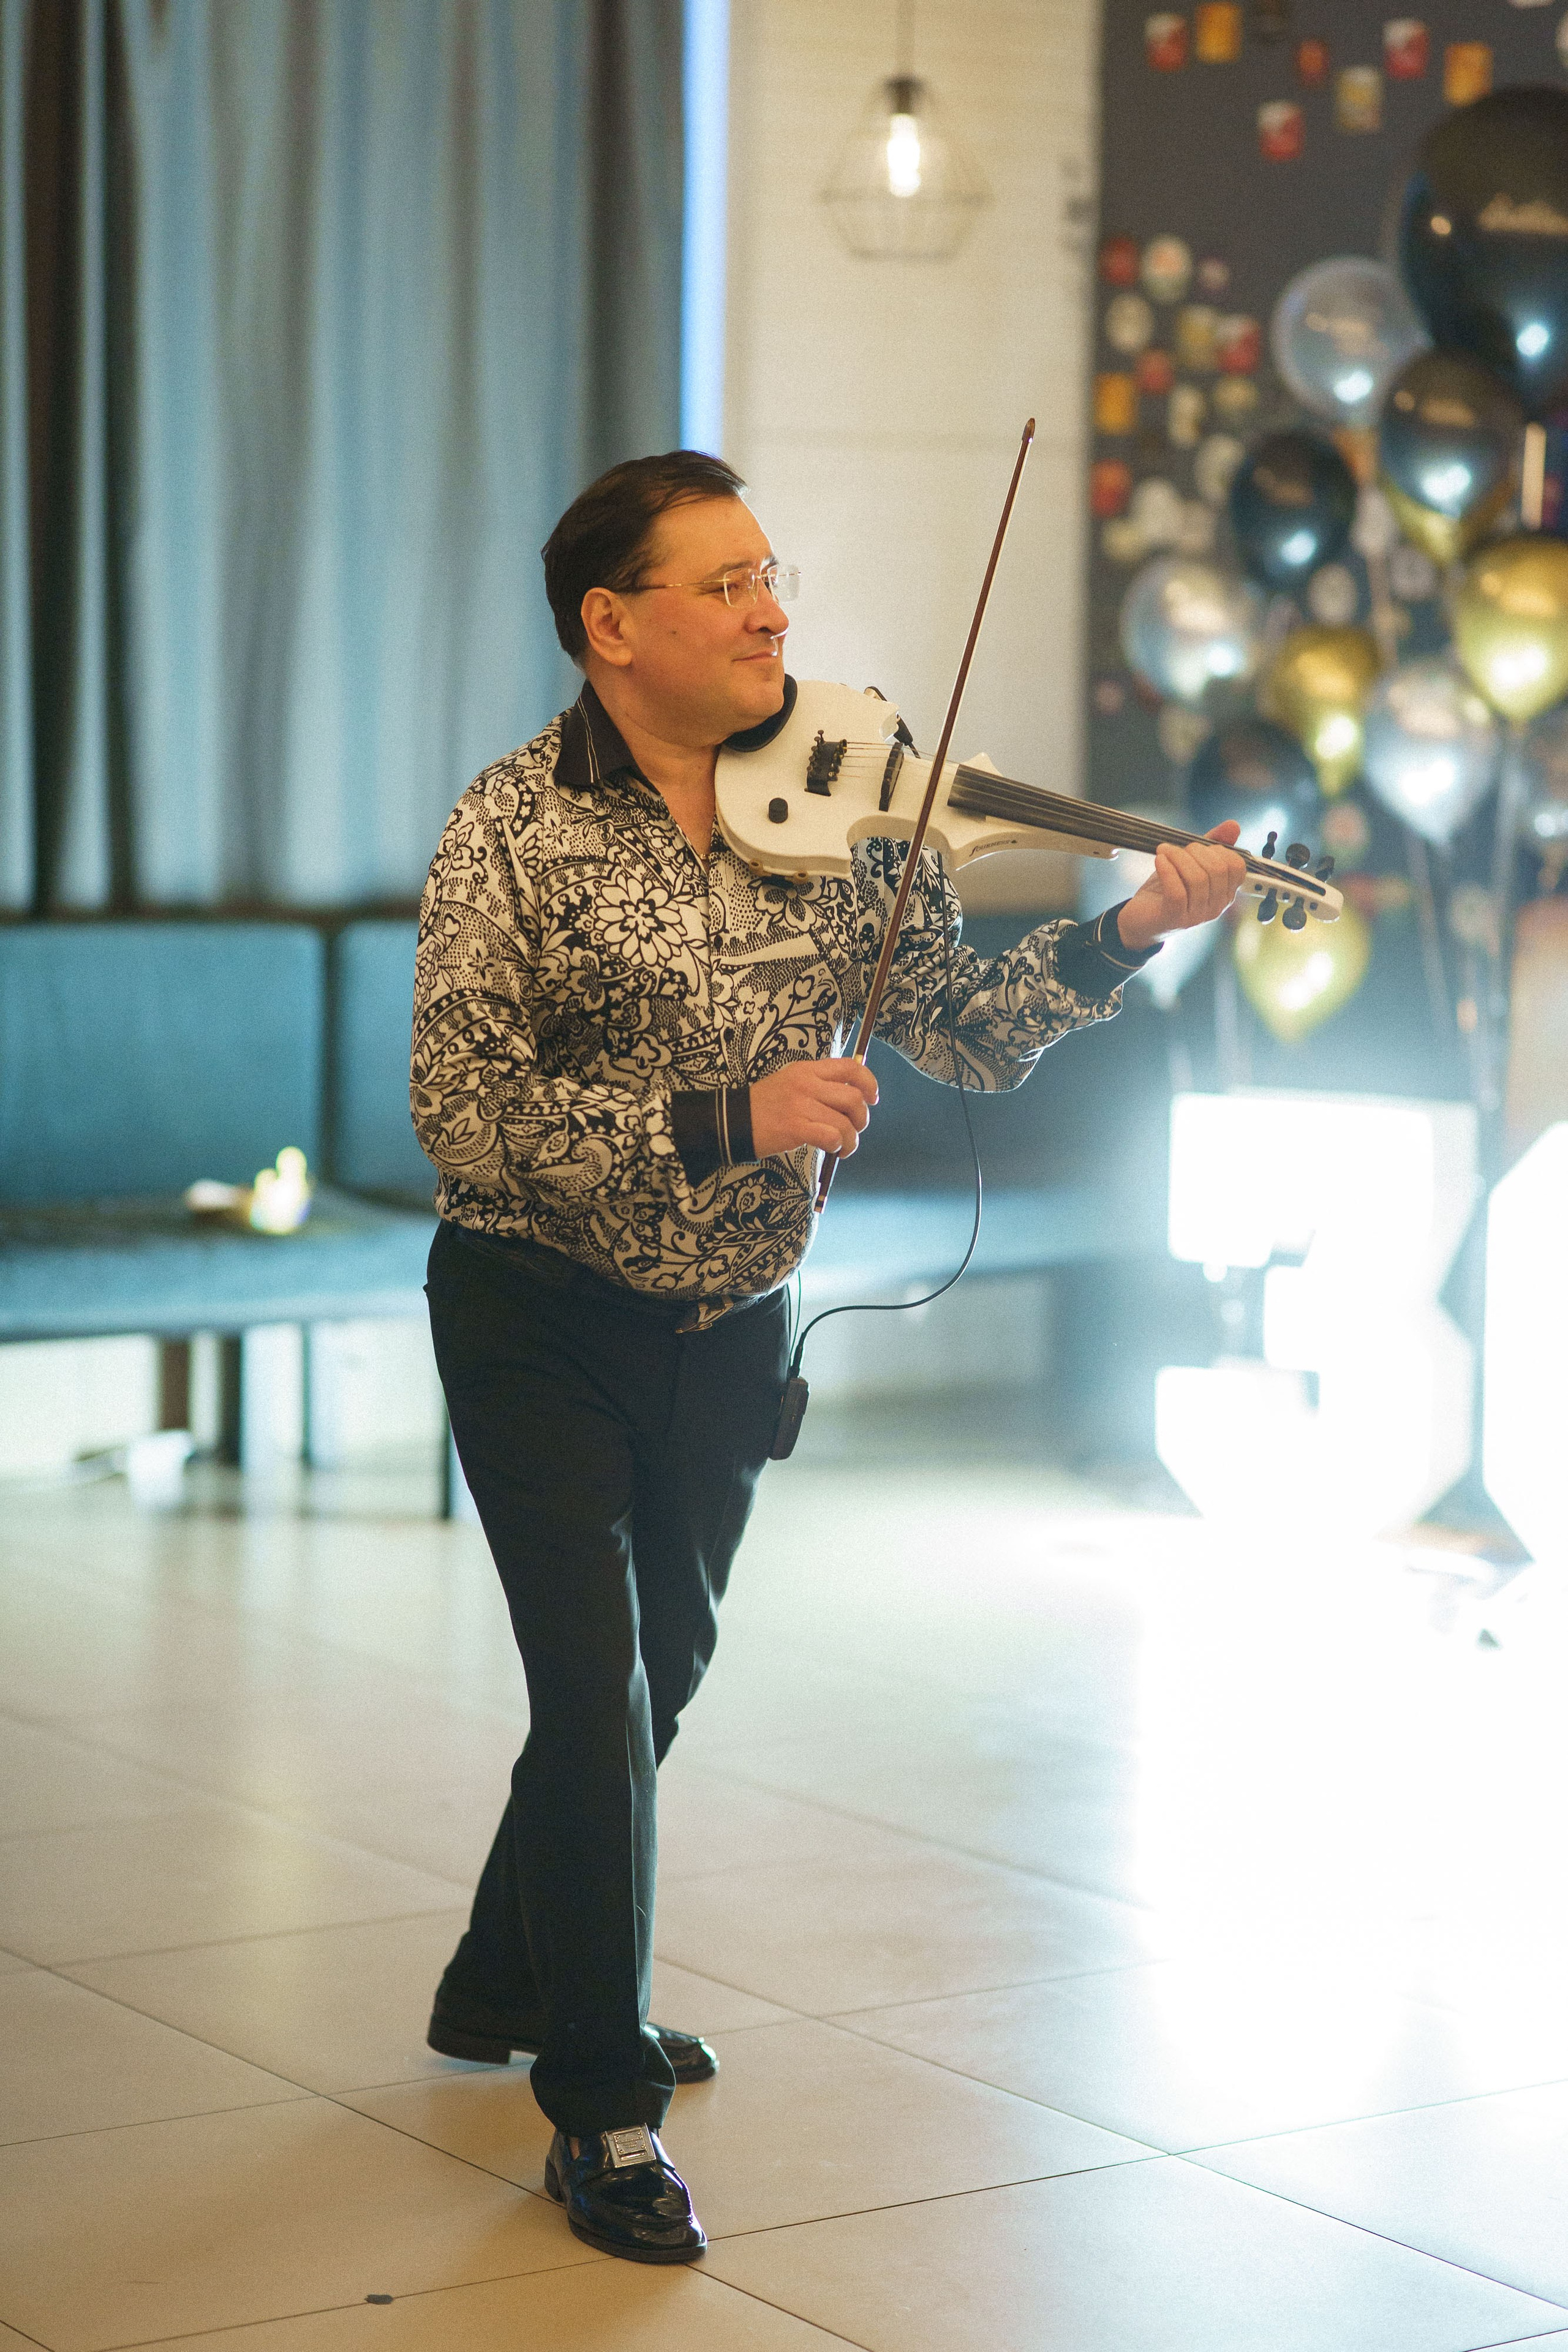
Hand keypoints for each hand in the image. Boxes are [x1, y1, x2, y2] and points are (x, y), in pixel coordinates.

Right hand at [750, 1057, 877, 1157]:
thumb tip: (852, 1097)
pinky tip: (832, 1150)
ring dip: (851, 1140)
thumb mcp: (792, 1082)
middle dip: (862, 1118)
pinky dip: (837, 1146)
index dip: (868, 1083)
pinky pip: (831, 1136)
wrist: (735, 1120)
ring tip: (843, 1147)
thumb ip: (819, 1084)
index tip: (872, 1098)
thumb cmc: (766, 1105)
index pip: (849, 1067)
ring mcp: (801, 1105)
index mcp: (807, 1070)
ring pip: (845, 1122)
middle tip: (854, 1129)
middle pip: (853, 1098)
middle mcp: (807, 1084)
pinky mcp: (795, 1128)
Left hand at [1115, 821, 1245, 951]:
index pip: (1237, 867)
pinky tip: (1159, 860)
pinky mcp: (1175, 919)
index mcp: (1224, 894)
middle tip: (1176, 849)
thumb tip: (1234, 825)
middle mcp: (1216, 907)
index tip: (1198, 847)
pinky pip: (1177, 891)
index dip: (1219, 850)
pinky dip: (1167, 870)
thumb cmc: (1166, 889)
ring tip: (1163, 851)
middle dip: (1196, 851)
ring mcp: (1197, 916)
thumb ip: (1211, 846)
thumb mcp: (1189, 864)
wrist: (1139, 920)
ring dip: (1178, 857)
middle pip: (1218, 870)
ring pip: (1197, 879)